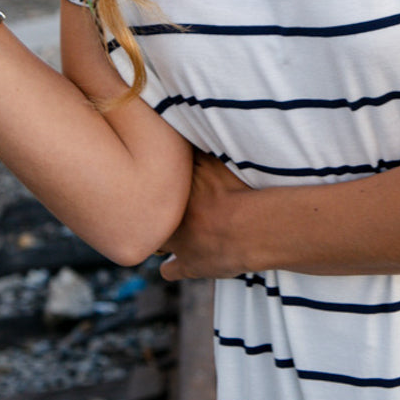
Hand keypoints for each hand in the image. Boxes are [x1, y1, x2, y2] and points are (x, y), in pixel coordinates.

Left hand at [159, 150, 251, 280]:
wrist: (250, 227)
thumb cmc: (238, 189)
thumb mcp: (217, 161)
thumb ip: (199, 152)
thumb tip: (188, 130)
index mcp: (172, 191)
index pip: (153, 183)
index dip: (157, 184)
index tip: (166, 182)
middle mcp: (168, 216)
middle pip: (149, 211)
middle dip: (156, 210)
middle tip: (171, 206)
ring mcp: (177, 243)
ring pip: (155, 241)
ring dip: (161, 238)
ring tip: (174, 232)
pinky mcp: (189, 266)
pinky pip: (169, 270)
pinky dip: (173, 267)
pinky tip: (177, 263)